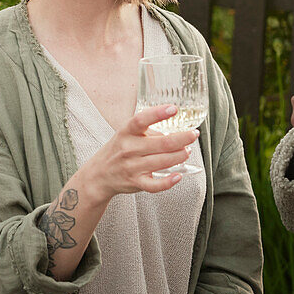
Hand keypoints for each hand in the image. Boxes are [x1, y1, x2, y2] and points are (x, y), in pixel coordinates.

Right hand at [79, 104, 197, 200]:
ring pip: (163, 161)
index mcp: (126, 132)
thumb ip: (148, 131)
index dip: (158, 113)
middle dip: (183, 138)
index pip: (141, 120)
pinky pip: (155, 185)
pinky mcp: (136, 182)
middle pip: (162, 143)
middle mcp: (129, 148)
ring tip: (187, 151)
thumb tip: (175, 131)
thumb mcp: (127, 135)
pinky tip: (178, 176)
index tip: (174, 109)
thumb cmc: (118, 150)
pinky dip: (169, 182)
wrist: (99, 174)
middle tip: (194, 134)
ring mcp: (132, 166)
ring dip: (180, 156)